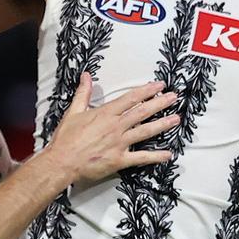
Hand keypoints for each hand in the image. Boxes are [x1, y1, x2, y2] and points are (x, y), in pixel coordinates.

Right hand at [48, 73, 179, 182]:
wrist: (61, 162)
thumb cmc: (66, 139)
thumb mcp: (73, 111)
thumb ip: (83, 93)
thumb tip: (86, 76)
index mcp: (106, 114)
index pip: (131, 98)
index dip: (147, 91)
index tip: (159, 85)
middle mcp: (116, 126)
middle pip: (142, 112)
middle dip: (160, 103)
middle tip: (174, 97)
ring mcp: (119, 143)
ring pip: (145, 131)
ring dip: (162, 124)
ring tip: (176, 119)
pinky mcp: (120, 160)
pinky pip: (141, 158)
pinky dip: (156, 156)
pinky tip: (168, 154)